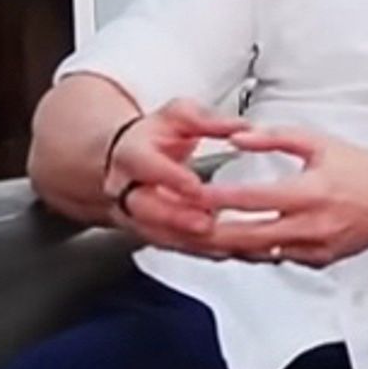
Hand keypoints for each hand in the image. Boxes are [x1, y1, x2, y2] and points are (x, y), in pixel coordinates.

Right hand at [102, 98, 245, 251]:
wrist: (125, 162)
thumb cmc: (155, 137)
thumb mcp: (178, 116)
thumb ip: (208, 121)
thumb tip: (242, 126)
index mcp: (133, 156)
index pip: (148, 168)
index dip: (171, 179)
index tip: (195, 186)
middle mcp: (129, 191)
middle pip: (147, 210)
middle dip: (177, 220)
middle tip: (206, 224)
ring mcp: (139, 218)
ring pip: (164, 236)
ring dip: (196, 244)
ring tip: (231, 245)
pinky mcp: (156, 235)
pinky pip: (180, 248)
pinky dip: (210, 252)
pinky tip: (238, 252)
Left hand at [201, 128, 367, 267]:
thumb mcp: (321, 143)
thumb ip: (276, 139)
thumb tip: (239, 138)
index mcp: (310, 192)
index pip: (249, 198)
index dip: (215, 198)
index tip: (190, 194)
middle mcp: (311, 225)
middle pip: (245, 236)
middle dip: (209, 232)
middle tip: (185, 225)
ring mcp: (315, 247)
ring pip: (258, 253)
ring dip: (230, 245)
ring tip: (205, 234)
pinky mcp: (320, 260)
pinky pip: (280, 258)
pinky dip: (260, 250)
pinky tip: (245, 240)